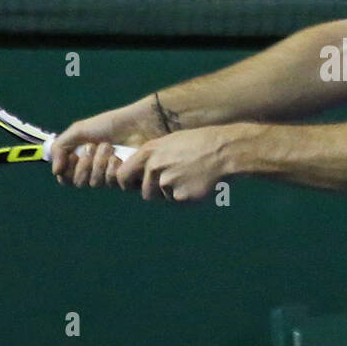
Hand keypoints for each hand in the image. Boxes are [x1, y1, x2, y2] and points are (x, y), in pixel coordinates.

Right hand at [50, 95, 166, 186]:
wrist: (137, 124)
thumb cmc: (110, 124)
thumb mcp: (79, 131)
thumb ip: (60, 147)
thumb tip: (55, 171)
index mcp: (82, 161)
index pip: (67, 178)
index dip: (67, 170)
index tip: (72, 155)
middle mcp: (95, 172)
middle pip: (79, 182)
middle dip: (84, 163)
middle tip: (93, 146)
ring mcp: (111, 177)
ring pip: (95, 183)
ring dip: (99, 162)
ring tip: (109, 146)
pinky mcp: (127, 181)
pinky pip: (112, 183)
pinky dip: (113, 168)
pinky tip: (120, 156)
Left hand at [114, 126, 231, 201]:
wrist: (224, 151)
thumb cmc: (201, 144)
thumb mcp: (170, 143)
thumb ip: (152, 158)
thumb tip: (140, 173)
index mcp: (149, 152)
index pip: (122, 175)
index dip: (127, 183)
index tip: (134, 185)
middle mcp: (154, 168)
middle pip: (145, 193)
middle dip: (156, 192)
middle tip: (175, 182)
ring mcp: (167, 184)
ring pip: (164, 199)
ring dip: (173, 194)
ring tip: (190, 178)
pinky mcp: (181, 197)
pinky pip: (179, 203)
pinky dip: (187, 198)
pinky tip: (199, 184)